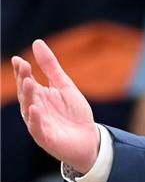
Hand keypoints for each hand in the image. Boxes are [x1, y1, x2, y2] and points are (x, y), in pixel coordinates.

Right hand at [12, 39, 99, 174]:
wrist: (89, 139)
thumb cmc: (74, 113)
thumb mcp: (65, 85)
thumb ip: (51, 67)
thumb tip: (36, 42)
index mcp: (39, 95)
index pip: (27, 81)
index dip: (22, 71)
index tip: (19, 60)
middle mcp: (35, 108)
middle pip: (27, 93)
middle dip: (24, 80)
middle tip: (24, 67)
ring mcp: (38, 123)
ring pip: (29, 109)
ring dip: (28, 96)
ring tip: (29, 83)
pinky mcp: (45, 137)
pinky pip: (37, 128)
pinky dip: (35, 119)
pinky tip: (34, 108)